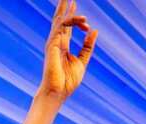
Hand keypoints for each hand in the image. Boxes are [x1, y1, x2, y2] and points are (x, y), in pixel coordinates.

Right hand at [19, 1, 96, 123]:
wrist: (57, 93)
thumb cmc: (67, 82)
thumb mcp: (82, 61)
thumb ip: (87, 46)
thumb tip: (94, 31)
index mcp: (63, 46)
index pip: (67, 26)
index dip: (72, 15)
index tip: (77, 6)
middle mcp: (56, 42)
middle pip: (60, 20)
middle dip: (63, 7)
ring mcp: (53, 43)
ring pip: (60, 21)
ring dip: (68, 11)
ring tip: (74, 1)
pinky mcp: (51, 46)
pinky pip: (60, 28)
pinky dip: (70, 22)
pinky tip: (82, 21)